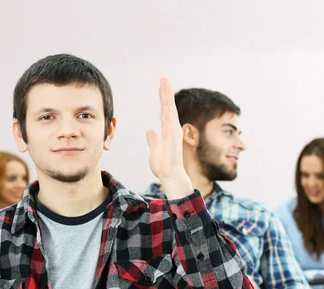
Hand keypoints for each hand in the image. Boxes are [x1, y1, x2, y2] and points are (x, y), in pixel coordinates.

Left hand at [146, 78, 192, 199]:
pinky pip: (169, 115)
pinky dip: (168, 104)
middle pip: (168, 107)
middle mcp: (173, 128)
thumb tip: (150, 130)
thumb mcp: (154, 151)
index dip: (163, 100)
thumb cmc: (164, 166)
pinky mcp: (173, 132)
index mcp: (168, 132)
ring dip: (167, 94)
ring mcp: (174, 130)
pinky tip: (166, 94)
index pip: (165, 112)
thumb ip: (153, 140)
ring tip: (165, 80)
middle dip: (166, 92)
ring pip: (169, 108)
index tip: (161, 89)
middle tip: (164, 78)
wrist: (170, 175)